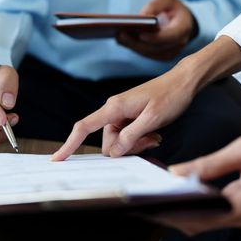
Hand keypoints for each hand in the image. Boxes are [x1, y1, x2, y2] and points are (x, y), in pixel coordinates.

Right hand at [52, 64, 196, 160]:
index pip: (84, 127)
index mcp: (114, 108)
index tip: (57, 159)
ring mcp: (121, 114)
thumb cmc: (170, 96)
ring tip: (154, 136)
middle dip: (125, 149)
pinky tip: (154, 135)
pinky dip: (139, 140)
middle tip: (149, 141)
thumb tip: (114, 152)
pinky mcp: (130, 117)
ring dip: (135, 145)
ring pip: (119, 142)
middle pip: (107, 142)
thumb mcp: (153, 118)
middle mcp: (114, 111)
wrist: (184, 82)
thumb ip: (132, 136)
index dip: (69, 144)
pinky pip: (127, 137)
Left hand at [117, 0, 196, 60]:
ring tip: (119, 36)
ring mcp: (171, 53)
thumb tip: (141, 17)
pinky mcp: (161, 56)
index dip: (154, 37)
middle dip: (137, 42)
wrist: (182, 21)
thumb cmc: (173, 7)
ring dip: (133, 46)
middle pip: (155, 48)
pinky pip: (146, 54)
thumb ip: (155, 5)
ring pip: (149, 53)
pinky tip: (123, 40)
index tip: (140, 34)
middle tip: (121, 34)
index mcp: (183, 28)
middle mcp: (179, 44)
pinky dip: (134, 47)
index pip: (169, 36)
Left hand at [149, 128, 240, 234]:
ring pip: (208, 218)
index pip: (200, 216)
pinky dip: (199, 203)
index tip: (149, 203)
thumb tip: (175, 174)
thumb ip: (208, 164)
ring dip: (184, 208)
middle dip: (173, 212)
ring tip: (160, 193)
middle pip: (201, 221)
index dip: (171, 211)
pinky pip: (218, 211)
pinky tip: (184, 190)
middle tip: (148, 198)